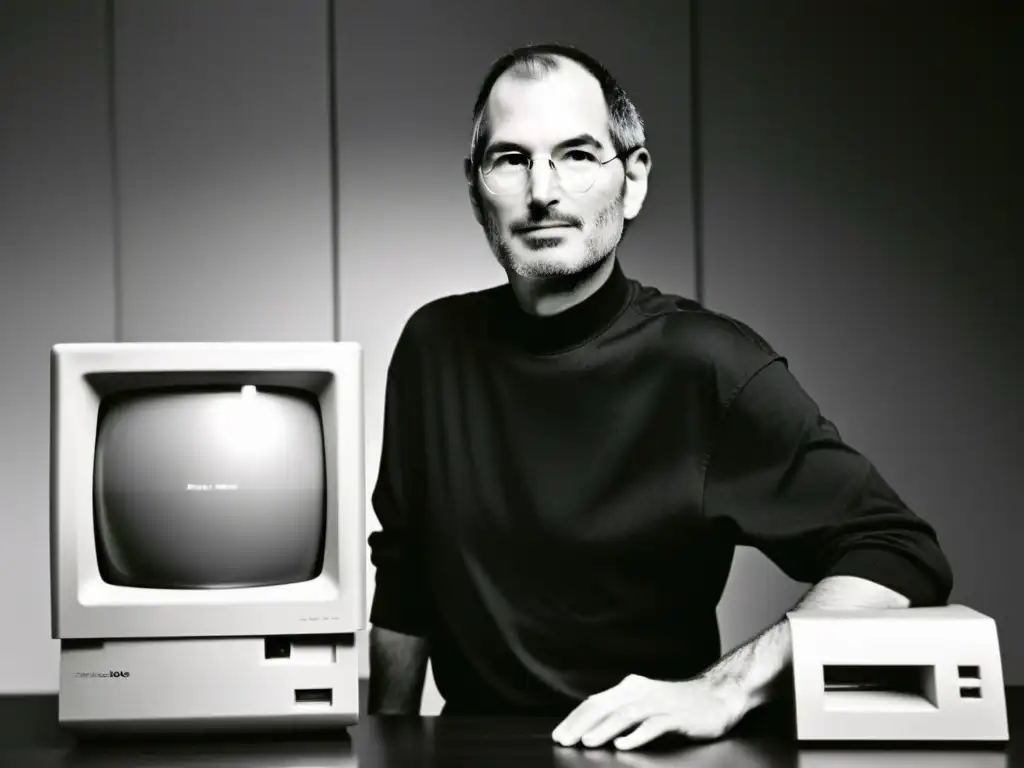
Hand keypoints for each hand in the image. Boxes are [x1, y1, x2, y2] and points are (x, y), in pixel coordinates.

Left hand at [551, 673, 748, 750]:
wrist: (717, 696)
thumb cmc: (678, 704)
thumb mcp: (645, 703)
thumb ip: (621, 711)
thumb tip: (591, 726)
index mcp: (630, 688)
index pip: (595, 702)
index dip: (575, 718)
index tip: (559, 733)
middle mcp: (641, 691)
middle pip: (605, 706)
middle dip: (581, 724)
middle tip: (564, 740)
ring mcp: (658, 702)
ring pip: (625, 714)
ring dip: (604, 728)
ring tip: (587, 741)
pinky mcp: (675, 715)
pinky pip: (652, 725)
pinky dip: (636, 735)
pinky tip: (623, 745)